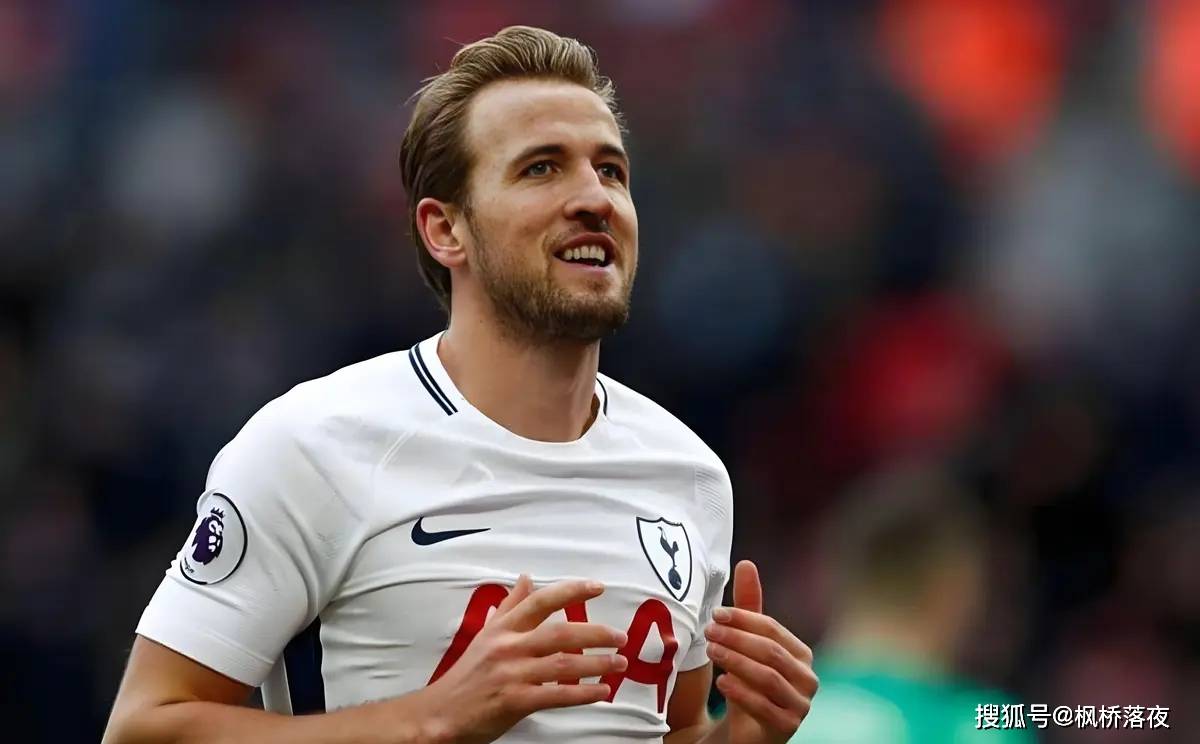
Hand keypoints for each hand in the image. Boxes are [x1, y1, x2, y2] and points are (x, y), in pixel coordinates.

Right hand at [417, 575, 628, 743]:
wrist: (439, 713)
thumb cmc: (467, 675)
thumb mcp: (486, 634)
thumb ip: (510, 607)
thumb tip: (527, 577)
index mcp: (502, 628)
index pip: (540, 601)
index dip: (571, 591)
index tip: (598, 587)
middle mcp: (508, 646)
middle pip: (560, 633)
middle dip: (595, 633)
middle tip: (621, 637)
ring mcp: (512, 674)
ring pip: (563, 664)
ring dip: (597, 664)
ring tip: (620, 664)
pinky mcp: (514, 701)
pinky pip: (556, 695)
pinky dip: (583, 693)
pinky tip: (602, 692)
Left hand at [705, 561, 817, 742]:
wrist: (746, 730)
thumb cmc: (749, 682)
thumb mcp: (746, 645)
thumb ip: (748, 608)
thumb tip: (746, 562)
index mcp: (801, 654)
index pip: (773, 630)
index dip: (744, 619)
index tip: (716, 615)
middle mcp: (807, 679)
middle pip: (771, 652)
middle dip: (738, 640)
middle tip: (709, 633)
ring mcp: (800, 705)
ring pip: (768, 678)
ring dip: (736, 662)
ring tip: (711, 652)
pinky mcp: (787, 727)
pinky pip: (764, 707)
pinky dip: (741, 692)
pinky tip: (722, 682)